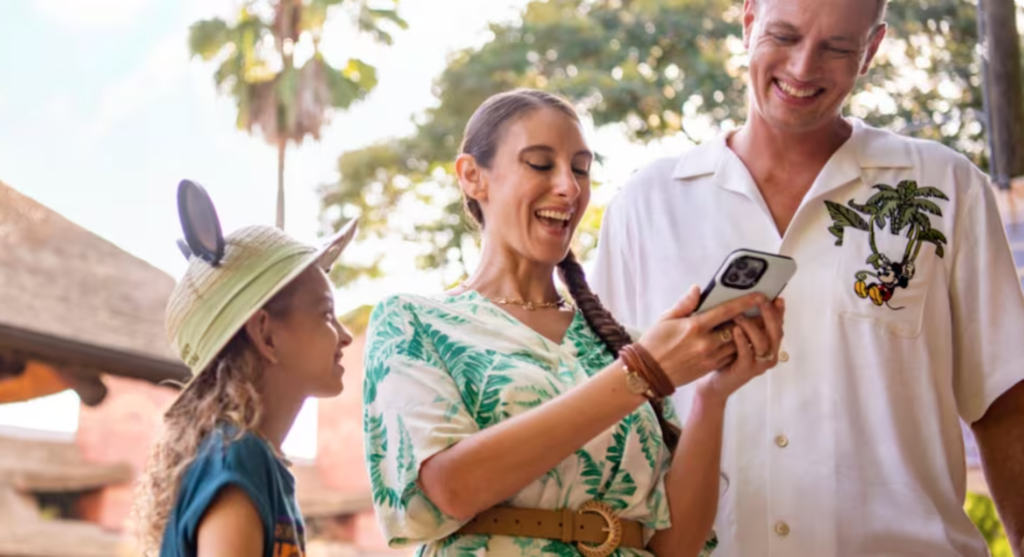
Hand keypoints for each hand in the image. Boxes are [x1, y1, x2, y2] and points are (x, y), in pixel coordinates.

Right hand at [637, 285, 766, 388]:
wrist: (647, 374)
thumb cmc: (654, 344)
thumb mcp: (665, 319)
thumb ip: (684, 304)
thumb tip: (697, 289)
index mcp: (694, 326)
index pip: (726, 311)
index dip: (745, 302)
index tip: (758, 295)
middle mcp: (705, 342)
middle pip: (737, 328)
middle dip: (753, 319)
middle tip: (765, 309)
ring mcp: (709, 357)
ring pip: (737, 343)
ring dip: (749, 333)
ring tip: (758, 323)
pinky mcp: (709, 367)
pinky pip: (730, 355)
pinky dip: (738, 346)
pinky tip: (743, 339)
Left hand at [695, 297, 785, 405]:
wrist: (711, 382)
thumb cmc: (722, 355)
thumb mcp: (735, 334)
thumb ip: (742, 319)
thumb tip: (743, 298)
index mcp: (767, 343)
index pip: (778, 324)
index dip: (779, 310)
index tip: (776, 297)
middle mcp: (768, 353)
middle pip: (776, 331)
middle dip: (769, 314)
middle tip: (760, 299)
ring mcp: (758, 364)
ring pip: (763, 342)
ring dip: (752, 325)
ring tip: (739, 313)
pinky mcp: (746, 371)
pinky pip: (747, 354)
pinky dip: (742, 340)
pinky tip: (735, 330)